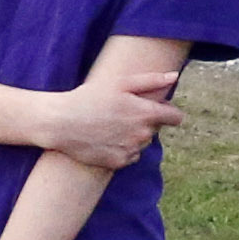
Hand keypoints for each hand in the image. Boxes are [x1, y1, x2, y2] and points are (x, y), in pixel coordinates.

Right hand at [38, 70, 185, 171]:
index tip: (160, 109)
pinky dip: (122, 148)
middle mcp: (143, 134)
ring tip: (110, 125)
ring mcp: (131, 150)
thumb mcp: (120, 83)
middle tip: (121, 113)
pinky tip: (106, 138)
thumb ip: (151, 80)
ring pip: (142, 143)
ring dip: (133, 136)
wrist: (62, 123)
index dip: (169, 112)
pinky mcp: (118, 163)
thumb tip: (174, 77)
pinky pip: (130, 156)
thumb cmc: (89, 97)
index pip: (176, 117)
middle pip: (155, 129)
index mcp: (146, 113)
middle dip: (144, 121)